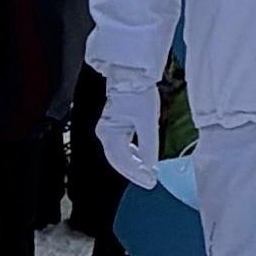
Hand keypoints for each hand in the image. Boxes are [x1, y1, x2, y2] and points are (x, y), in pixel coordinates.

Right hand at [96, 75, 159, 190]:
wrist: (132, 75)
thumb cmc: (138, 93)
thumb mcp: (148, 121)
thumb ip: (148, 145)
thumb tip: (150, 165)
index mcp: (109, 131)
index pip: (121, 160)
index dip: (136, 173)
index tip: (150, 181)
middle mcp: (105, 132)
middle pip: (118, 160)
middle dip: (134, 172)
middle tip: (150, 181)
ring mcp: (108, 130)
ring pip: (119, 155)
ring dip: (133, 165)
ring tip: (148, 172)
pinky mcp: (114, 126)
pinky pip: (121, 147)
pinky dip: (132, 155)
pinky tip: (142, 159)